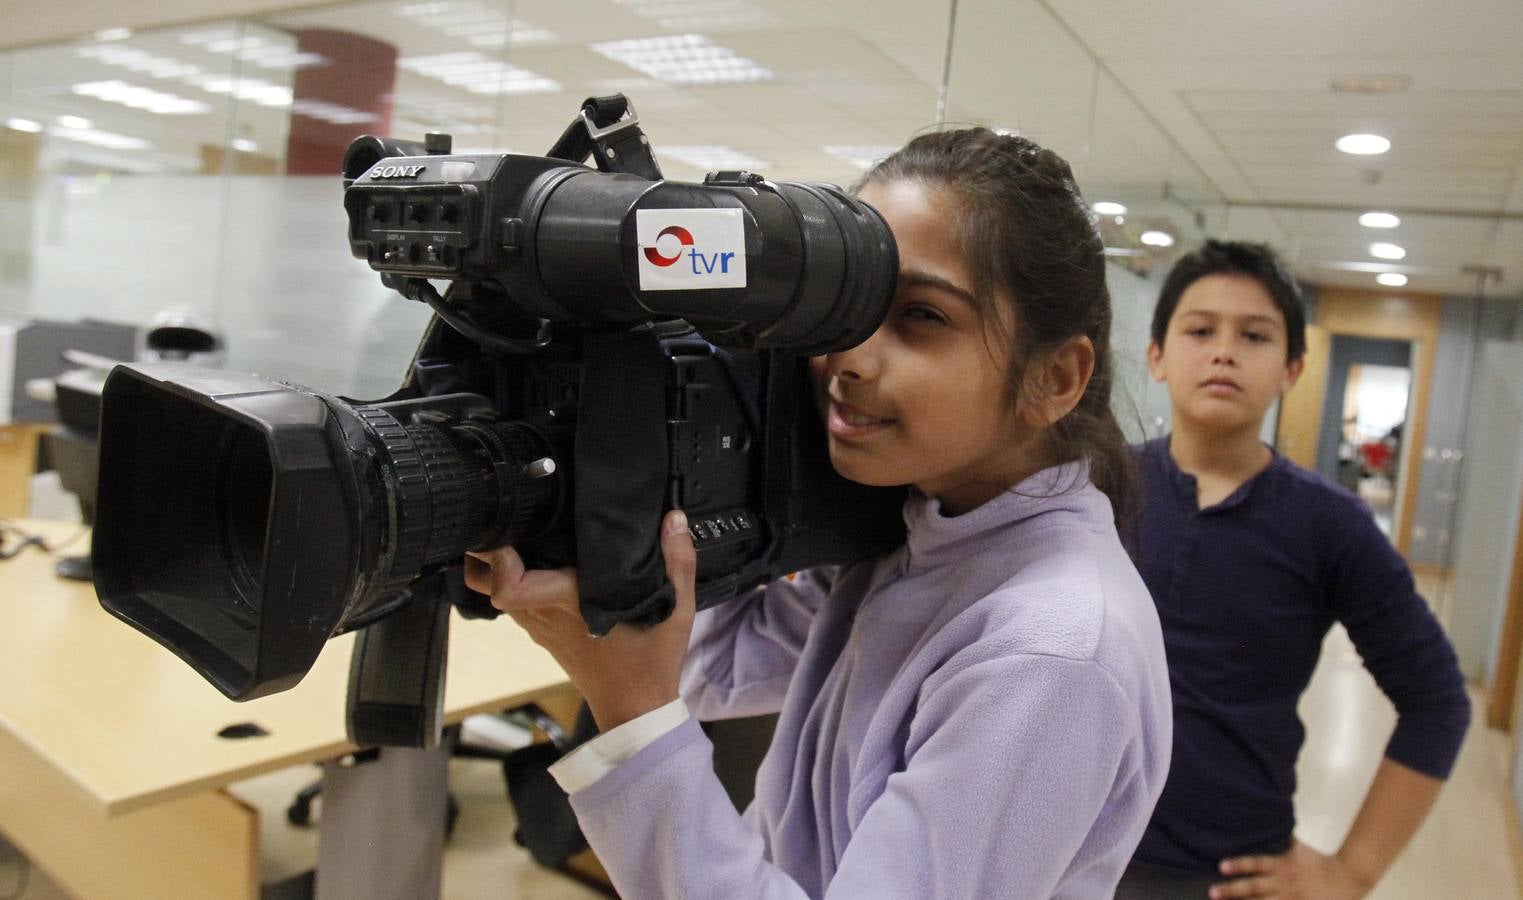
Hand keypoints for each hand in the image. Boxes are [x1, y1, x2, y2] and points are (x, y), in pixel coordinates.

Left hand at [463, 510, 697, 731]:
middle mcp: (543, 612)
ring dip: (500, 561)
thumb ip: (678, 561)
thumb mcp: (678, 609)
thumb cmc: (653, 658)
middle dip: (491, 546)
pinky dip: (514, 578)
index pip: (507, 586)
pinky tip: (538, 556)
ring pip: (495, 591)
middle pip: (488, 581)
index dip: (499, 558)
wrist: (636, 707)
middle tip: (509, 513)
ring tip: (523, 526)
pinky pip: (514, 600)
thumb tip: (673, 516)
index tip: (515, 525)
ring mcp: (538, 625)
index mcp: (567, 602)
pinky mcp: (541, 633)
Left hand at [1212, 841, 1370, 898]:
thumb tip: (1265, 815)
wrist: (1347, 879)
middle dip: (1233, 890)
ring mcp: (1292, 899)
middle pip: (1256, 888)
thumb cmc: (1318, 862)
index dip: (1240, 864)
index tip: (1221, 865)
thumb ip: (1280, 838)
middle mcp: (1285, 883)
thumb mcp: (1298, 847)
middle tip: (1212, 891)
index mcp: (1284, 865)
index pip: (1258, 864)